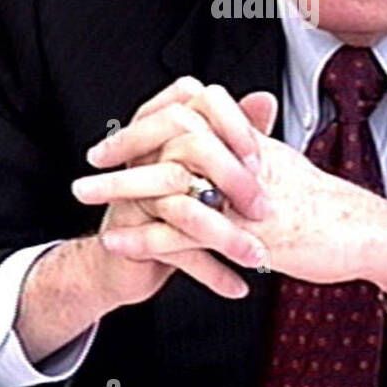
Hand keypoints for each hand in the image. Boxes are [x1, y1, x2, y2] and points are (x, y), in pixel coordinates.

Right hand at [16, 78, 260, 362]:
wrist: (121, 262)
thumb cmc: (168, 207)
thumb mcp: (205, 168)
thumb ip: (235, 131)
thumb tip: (265, 99)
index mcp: (164, 131)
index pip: (198, 101)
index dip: (233, 125)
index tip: (259, 157)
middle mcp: (146, 157)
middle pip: (194, 150)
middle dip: (234, 182)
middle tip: (263, 211)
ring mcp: (135, 195)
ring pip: (187, 208)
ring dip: (228, 237)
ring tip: (258, 257)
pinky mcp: (133, 236)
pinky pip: (176, 252)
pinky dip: (211, 273)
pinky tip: (237, 286)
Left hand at [98, 90, 386, 307]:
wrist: (364, 234)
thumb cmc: (327, 207)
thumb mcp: (286, 166)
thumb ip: (254, 147)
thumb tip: (238, 130)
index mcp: (249, 141)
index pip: (190, 113)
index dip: (150, 121)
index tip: (121, 137)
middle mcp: (242, 160)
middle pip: (170, 140)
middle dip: (125, 149)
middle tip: (90, 162)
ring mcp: (241, 196)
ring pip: (168, 184)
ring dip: (120, 191)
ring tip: (85, 198)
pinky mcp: (243, 233)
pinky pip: (182, 232)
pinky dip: (144, 238)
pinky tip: (116, 242)